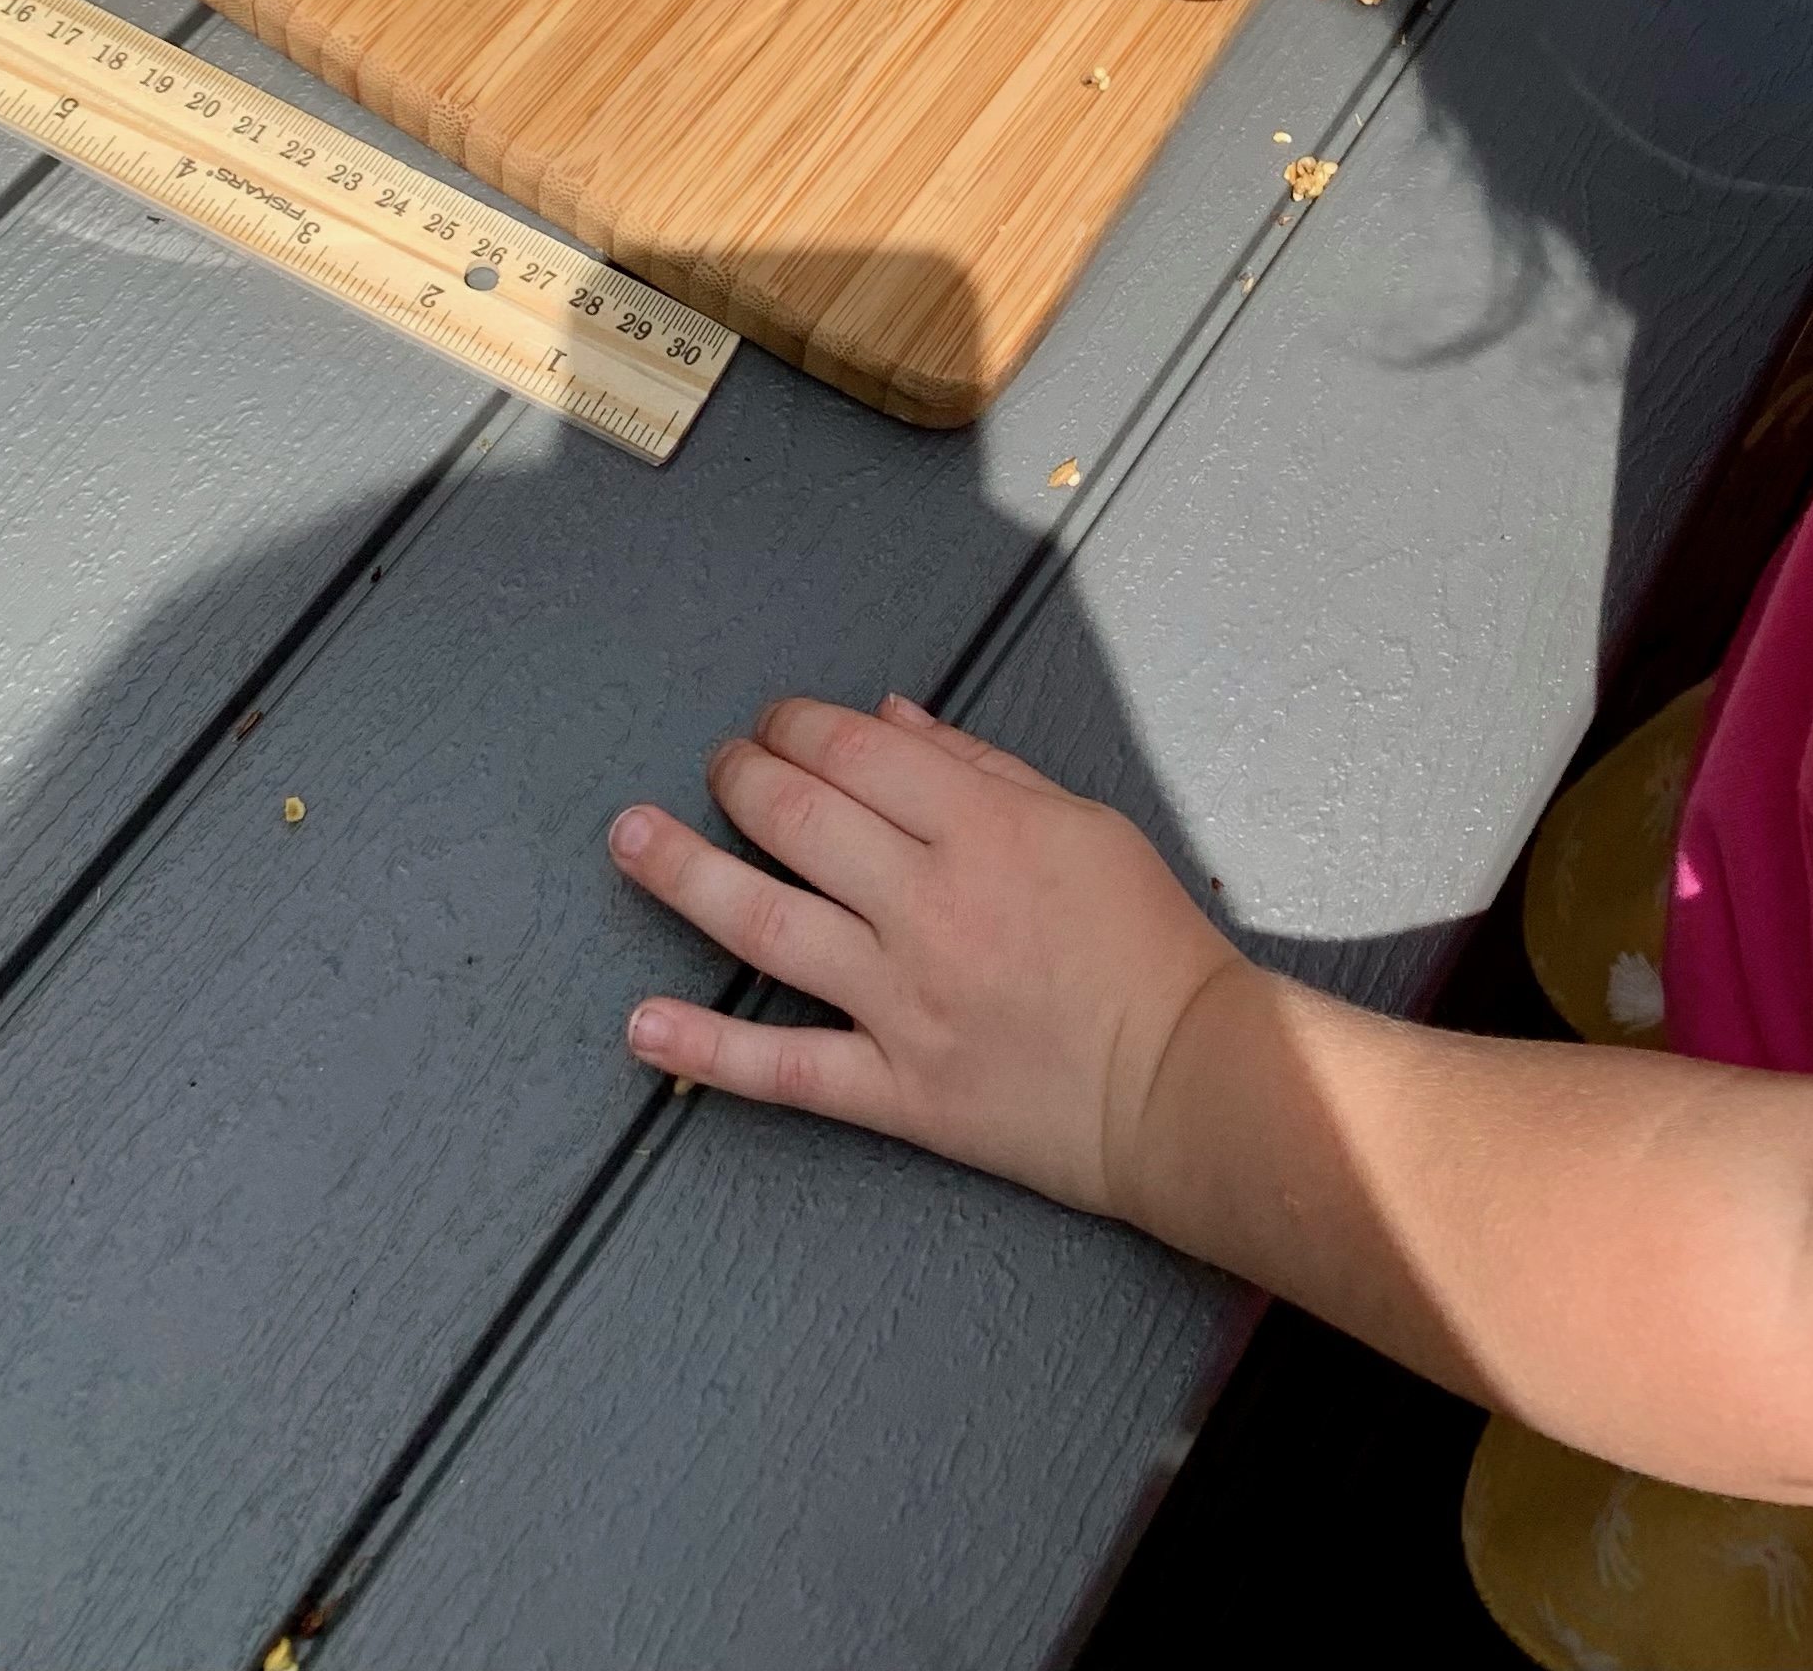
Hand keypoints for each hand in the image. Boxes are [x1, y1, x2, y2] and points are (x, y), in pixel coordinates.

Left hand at [609, 695, 1241, 1215]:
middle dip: (739, 777)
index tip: (774, 723)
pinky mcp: (896, 1091)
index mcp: (984, 828)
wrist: (1183, 1080)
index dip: (797, 724)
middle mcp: (931, 906)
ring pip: (768, 928)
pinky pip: (785, 1070)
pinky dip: (705, 1051)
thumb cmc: (1145, 939)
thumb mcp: (1080, 819)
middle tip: (716, 764)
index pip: (856, 752)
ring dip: (685, 876)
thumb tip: (882, 721)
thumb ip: (978, 765)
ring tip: (629, 839)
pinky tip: (640, 1024)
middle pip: (800, 821)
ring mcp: (904, 1002)